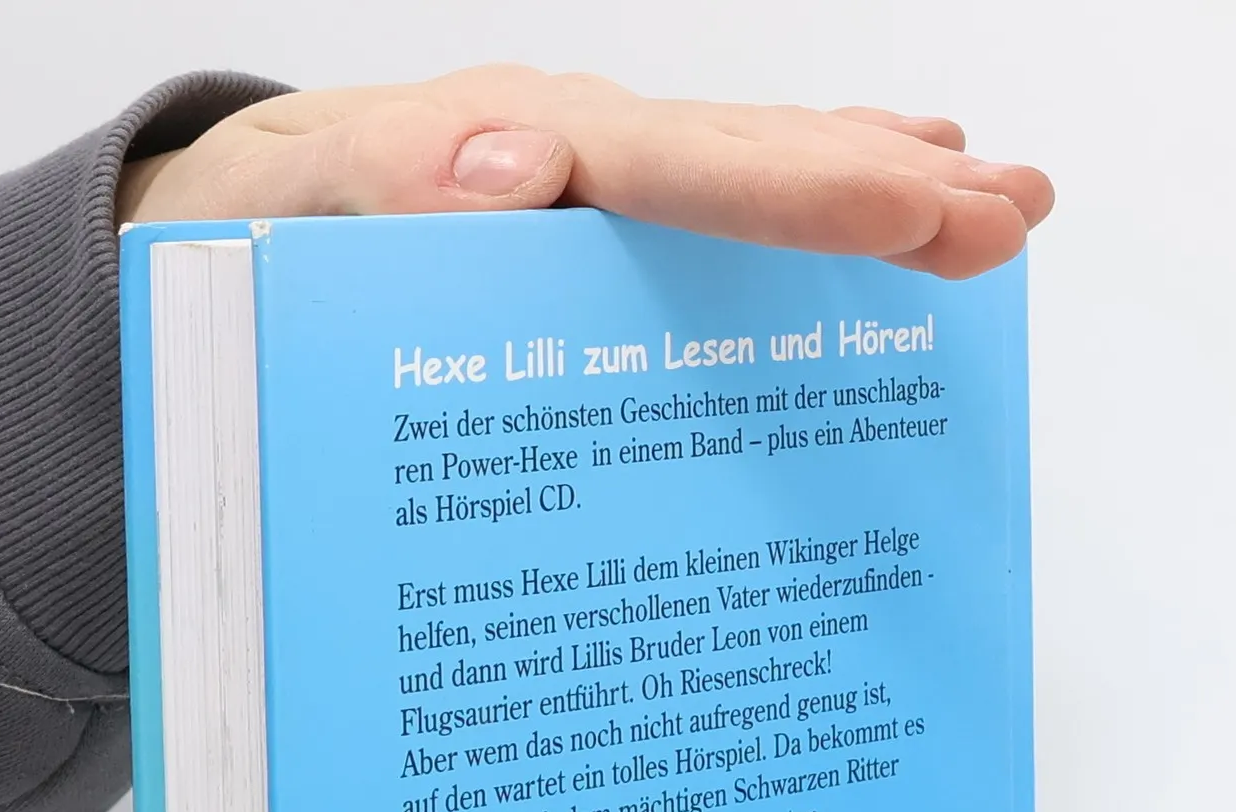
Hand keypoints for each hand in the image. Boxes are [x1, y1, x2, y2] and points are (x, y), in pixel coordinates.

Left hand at [118, 66, 1051, 280]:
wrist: (227, 223)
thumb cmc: (254, 232)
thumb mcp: (286, 212)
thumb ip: (386, 181)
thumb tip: (514, 171)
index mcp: (513, 155)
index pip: (681, 171)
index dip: (801, 191)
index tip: (909, 209)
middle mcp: (574, 153)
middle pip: (749, 164)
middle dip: (881, 190)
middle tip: (1008, 218)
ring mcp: (593, 185)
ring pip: (756, 176)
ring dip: (878, 188)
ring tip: (998, 202)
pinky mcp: (595, 220)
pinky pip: (718, 204)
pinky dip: (804, 202)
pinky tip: (883, 196)